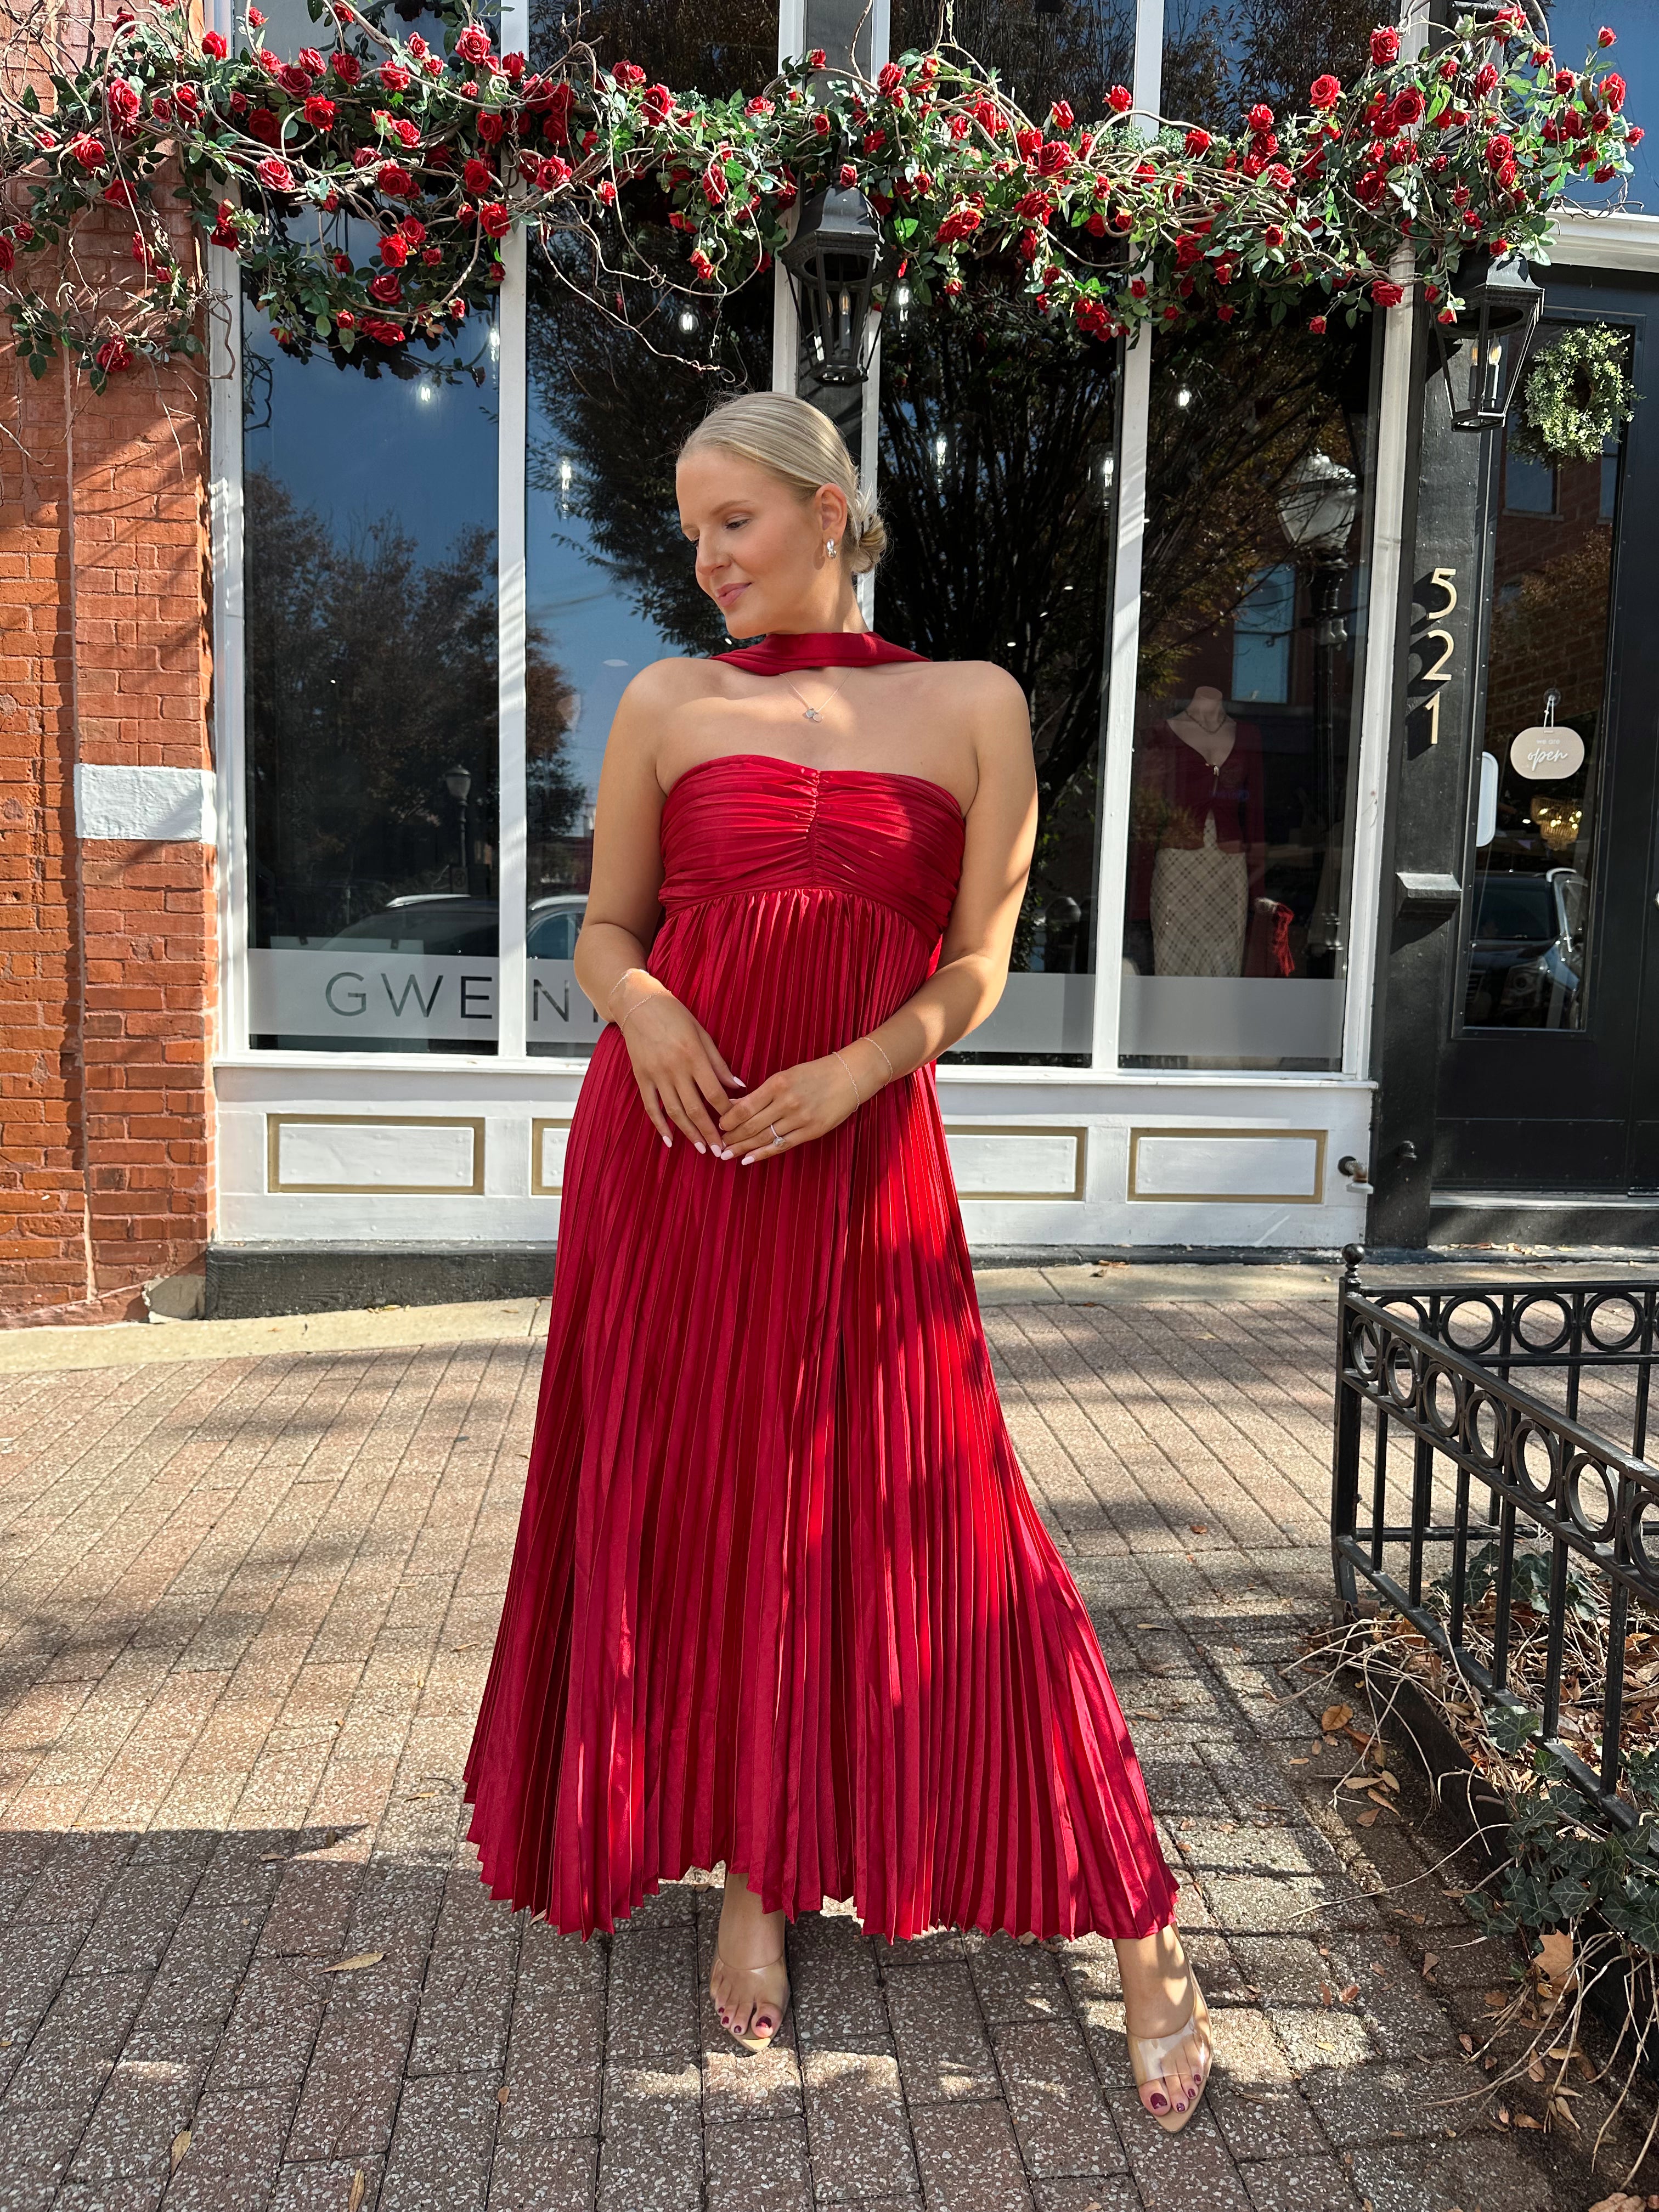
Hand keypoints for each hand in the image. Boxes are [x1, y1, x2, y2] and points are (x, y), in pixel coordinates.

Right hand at [615, 981, 745, 1153]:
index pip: (714, 1093)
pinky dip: (660, 1125)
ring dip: (689, 1133)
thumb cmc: (674, 1015)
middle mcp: (675, 1068)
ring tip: (702, 1148)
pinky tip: (669, 1139)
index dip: (727, 1112)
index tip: (736, 1124)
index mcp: (694, 1056)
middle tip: (721, 1150)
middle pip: (696, 1108)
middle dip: (710, 1132)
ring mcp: (656, 1074)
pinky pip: (651, 1106)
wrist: (638, 1004)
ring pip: (675, 1111)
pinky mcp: (642, 1077)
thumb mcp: (702, 1034)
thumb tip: (738, 1086)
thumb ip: (719, 1062)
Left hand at [716, 1052, 868, 1165]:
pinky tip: (748, 1159)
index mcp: (778, 1084)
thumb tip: (734, 1104)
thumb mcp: (786, 1075)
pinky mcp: (811, 1131)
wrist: (849, 1076)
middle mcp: (787, 1102)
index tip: (719, 1125)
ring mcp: (800, 1119)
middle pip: (752, 1125)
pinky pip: (782, 1146)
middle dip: (732, 1137)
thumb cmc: (815, 1073)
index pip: (745, 1107)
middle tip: (720, 1144)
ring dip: (743, 1148)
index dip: (728, 1120)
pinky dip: (763, 1153)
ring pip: (765, 1138)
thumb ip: (761, 1092)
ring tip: (728, 1154)